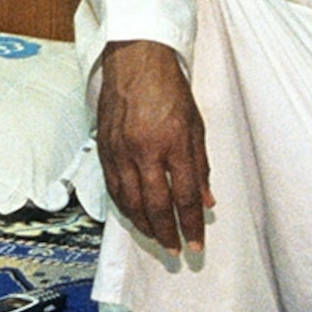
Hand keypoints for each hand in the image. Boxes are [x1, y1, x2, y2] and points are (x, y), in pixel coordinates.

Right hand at [95, 40, 209, 253]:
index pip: (184, 196)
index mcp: (173, 142)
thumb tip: (206, 201)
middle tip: (176, 251)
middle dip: (167, 234)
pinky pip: (113, 189)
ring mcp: (121, 151)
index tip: (196, 244)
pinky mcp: (104, 148)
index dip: (191, 225)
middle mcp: (145, 150)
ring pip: (130, 202)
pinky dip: (125, 209)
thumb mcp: (196, 124)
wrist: (135, 60)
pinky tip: (135, 218)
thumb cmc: (169, 88)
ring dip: (145, 226)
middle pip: (156, 205)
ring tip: (157, 239)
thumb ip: (200, 166)